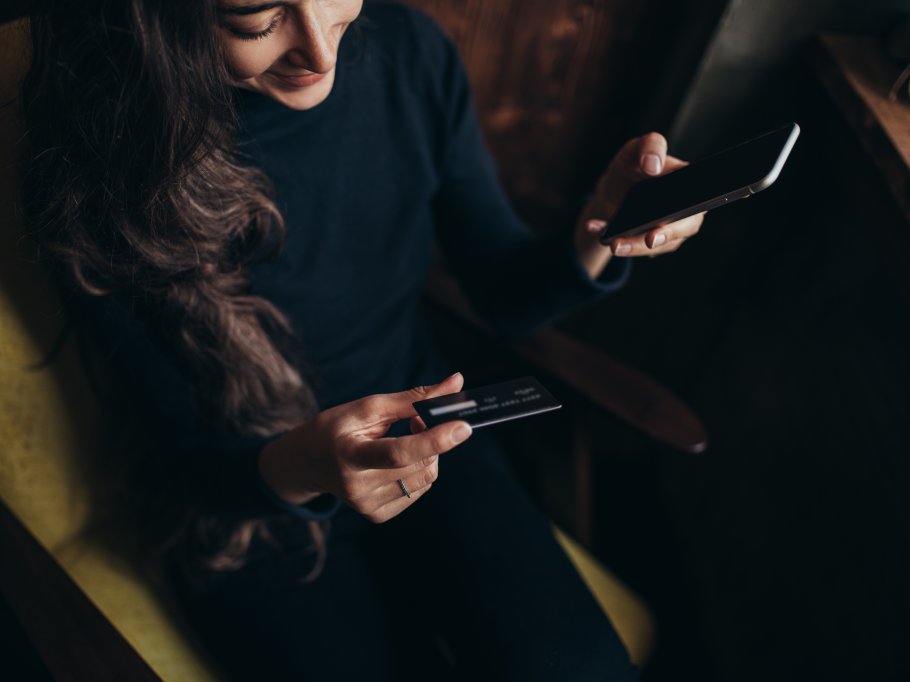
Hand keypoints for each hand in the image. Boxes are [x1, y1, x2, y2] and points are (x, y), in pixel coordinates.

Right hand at [258, 373, 471, 522]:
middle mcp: (358, 487)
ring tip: (405, 437)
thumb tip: (457, 382)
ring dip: (429, 453)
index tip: (464, 426)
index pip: (400, 452)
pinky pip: (419, 490)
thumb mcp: (368, 407)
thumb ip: (414, 398)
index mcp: (350, 456)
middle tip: (416, 419)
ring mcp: (367, 506)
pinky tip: (400, 459)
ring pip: (426, 478)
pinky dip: (420, 469)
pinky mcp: (377, 515)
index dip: (435, 439)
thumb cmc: (337, 428)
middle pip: (420, 464)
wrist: (307, 462)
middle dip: (432, 437)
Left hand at [574, 132, 704, 277]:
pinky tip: (596, 230)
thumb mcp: (636, 149)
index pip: (705, 196)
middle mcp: (686, 210)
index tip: (694, 210)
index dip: (704, 205)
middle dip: (666, 236)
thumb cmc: (632, 166)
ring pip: (657, 245)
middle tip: (649, 240)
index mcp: (691, 184)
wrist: (613, 189)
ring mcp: (669, 231)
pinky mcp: (649, 244)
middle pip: (684, 227)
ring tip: (614, 242)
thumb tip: (654, 165)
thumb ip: (650, 146)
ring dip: (633, 245)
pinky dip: (613, 240)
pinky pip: (634, 247)